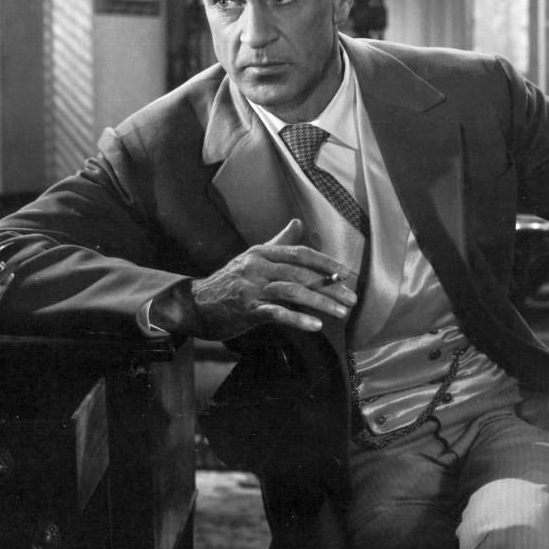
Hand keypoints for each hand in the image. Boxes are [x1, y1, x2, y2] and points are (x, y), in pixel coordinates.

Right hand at [161, 219, 358, 339]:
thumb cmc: (229, 282)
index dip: (325, 262)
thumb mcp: (252, 258)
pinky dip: (299, 319)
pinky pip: (277, 313)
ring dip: (321, 303)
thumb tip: (298, 223)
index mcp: (261, 252)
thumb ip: (278, 242)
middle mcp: (257, 266)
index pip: (300, 253)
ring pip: (293, 292)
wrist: (196, 304)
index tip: (346, 273)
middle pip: (301, 273)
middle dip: (330, 286)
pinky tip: (316, 325)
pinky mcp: (247, 309)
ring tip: (341, 313)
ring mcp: (251, 288)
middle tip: (352, 298)